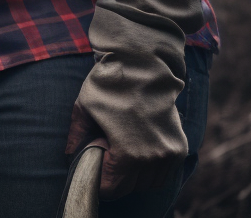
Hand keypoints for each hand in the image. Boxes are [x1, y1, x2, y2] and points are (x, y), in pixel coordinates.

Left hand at [65, 50, 187, 198]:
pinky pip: (165, 173)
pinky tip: (140, 150)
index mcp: (129, 155)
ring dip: (135, 176)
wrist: (141, 61)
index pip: (111, 189)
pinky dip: (152, 169)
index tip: (95, 163)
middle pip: (130, 188)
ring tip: (123, 151)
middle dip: (116, 177)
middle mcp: (153, 159)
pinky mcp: (179, 147)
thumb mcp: (83, 108)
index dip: (99, 180)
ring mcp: (169, 154)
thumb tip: (70, 158)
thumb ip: (76, 137)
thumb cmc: (109, 83)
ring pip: (149, 184)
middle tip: (107, 153)